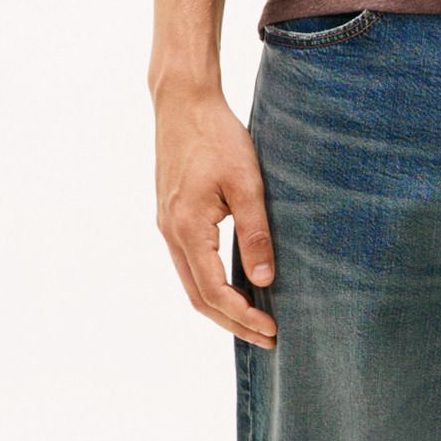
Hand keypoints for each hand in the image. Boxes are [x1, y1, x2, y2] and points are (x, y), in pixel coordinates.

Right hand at [154, 86, 278, 347]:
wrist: (183, 102)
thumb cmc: (217, 136)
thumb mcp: (246, 183)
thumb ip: (255, 233)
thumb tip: (263, 282)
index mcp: (187, 229)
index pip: (214, 291)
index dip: (243, 317)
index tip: (272, 330)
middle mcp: (170, 233)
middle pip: (198, 297)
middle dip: (233, 323)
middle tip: (268, 339)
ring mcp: (167, 225)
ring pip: (191, 283)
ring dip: (221, 307)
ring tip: (254, 322)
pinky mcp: (172, 216)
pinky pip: (189, 264)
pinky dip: (211, 285)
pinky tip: (235, 287)